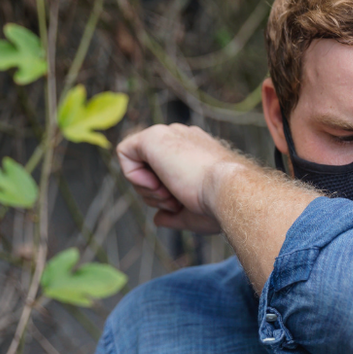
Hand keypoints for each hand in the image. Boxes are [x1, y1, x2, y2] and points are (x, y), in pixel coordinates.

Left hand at [116, 124, 242, 233]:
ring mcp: (169, 135)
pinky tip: (154, 184)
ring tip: (169, 196)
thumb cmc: (217, 205)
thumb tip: (159, 219)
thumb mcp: (192, 214)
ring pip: (138, 163)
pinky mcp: (153, 136)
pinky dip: (132, 175)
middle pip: (149, 167)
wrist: (228, 193)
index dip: (164, 193)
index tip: (179, 205)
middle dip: (153, 193)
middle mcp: (183, 139)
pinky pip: (125, 152)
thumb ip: (173, 215)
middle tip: (172, 202)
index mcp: (196, 151)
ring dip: (146, 190)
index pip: (166, 170)